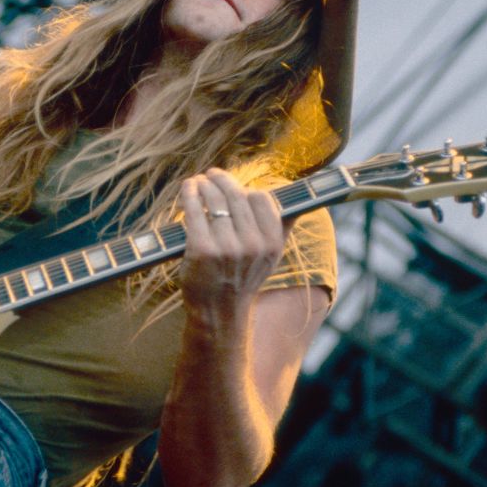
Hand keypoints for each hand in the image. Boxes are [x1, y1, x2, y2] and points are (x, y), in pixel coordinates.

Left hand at [179, 168, 291, 330]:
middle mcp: (252, 245)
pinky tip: (187, 189)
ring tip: (197, 182)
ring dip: (202, 185)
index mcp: (272, 243)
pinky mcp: (201, 250)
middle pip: (235, 195)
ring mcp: (226, 248)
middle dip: (220, 179)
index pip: (261, 199)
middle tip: (211, 174)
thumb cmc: (242, 280)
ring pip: (213, 201)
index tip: (234, 186)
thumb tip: (299, 202)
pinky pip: (194, 211)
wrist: (219, 312)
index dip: (245, 189)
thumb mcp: (270, 259)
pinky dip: (189, 194)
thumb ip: (281, 229)